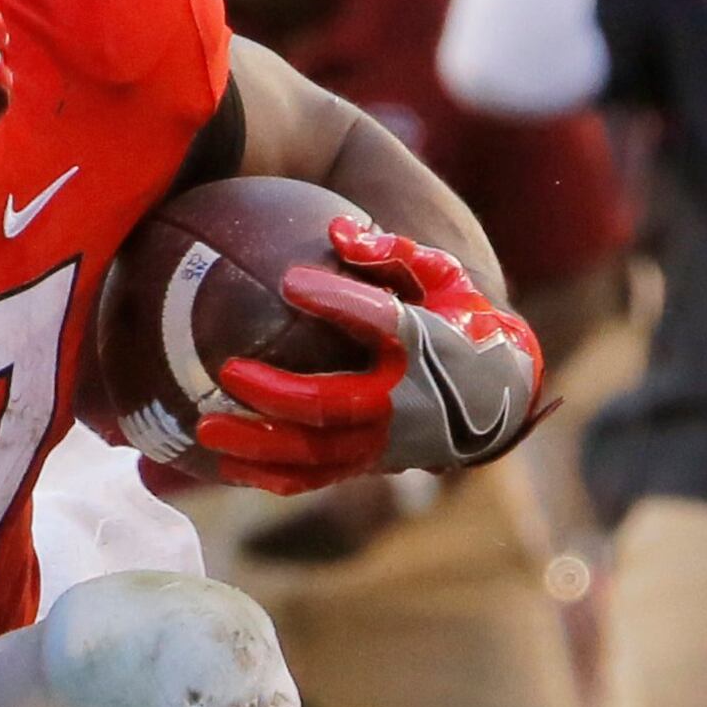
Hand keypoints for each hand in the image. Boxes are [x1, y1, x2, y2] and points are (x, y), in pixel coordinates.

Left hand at [214, 218, 544, 489]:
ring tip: (205, 429)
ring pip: (313, 455)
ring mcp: (384, 444)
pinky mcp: (369, 466)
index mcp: (423, 346)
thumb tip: (337, 228)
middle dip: (275, 393)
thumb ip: (393, 251)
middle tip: (226, 370)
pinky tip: (222, 464)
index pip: (378, 323)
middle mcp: (402, 403)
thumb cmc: (461, 322)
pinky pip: (312, 479)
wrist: (501, 394)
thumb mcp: (442, 276)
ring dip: (258, 445)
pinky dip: (268, 475)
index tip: (289, 282)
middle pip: (330, 405)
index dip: (335, 301)